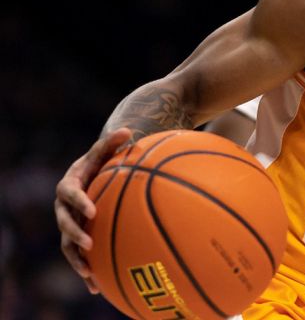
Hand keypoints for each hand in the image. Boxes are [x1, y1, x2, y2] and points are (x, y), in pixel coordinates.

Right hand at [54, 127, 131, 293]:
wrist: (91, 175)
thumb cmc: (100, 162)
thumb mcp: (103, 151)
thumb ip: (112, 142)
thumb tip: (128, 129)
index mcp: (69, 185)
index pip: (70, 193)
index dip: (79, 203)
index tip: (92, 211)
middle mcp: (63, 207)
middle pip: (64, 223)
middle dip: (75, 235)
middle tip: (89, 244)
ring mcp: (67, 224)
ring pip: (67, 245)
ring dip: (77, 259)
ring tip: (89, 272)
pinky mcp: (75, 239)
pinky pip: (78, 257)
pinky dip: (86, 271)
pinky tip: (97, 289)